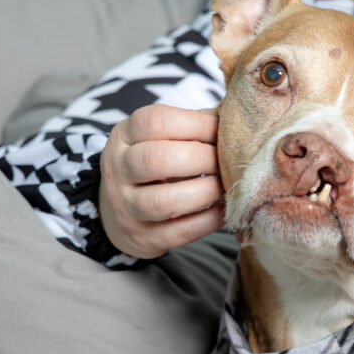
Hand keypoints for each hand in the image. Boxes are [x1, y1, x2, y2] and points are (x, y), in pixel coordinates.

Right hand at [99, 104, 224, 258]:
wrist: (119, 212)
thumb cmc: (154, 165)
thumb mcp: (159, 137)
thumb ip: (193, 124)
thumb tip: (235, 115)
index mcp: (124, 136)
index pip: (155, 122)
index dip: (196, 124)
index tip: (221, 130)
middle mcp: (118, 170)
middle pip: (157, 159)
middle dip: (202, 158)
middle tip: (225, 160)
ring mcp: (127, 207)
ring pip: (166, 201)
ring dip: (206, 191)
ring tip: (225, 185)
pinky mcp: (143, 238)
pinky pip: (181, 232)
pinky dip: (209, 220)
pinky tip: (224, 208)